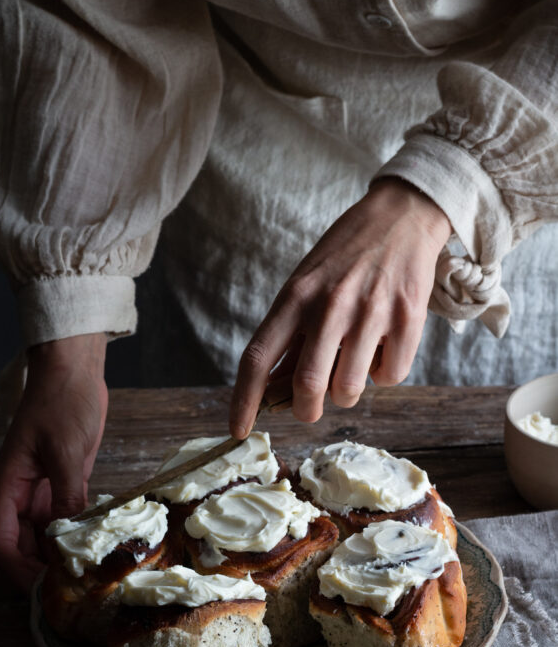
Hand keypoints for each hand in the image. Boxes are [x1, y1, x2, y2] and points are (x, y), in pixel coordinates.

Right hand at [0, 333, 108, 592]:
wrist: (74, 370)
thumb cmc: (63, 402)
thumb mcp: (67, 452)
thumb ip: (67, 497)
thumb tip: (70, 538)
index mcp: (8, 485)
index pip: (1, 541)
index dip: (18, 570)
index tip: (43, 589)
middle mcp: (20, 493)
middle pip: (22, 545)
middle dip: (41, 569)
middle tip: (73, 588)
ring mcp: (41, 489)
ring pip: (43, 535)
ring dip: (60, 554)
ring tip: (86, 573)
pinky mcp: (63, 483)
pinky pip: (64, 518)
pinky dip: (75, 534)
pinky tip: (95, 546)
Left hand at [230, 178, 451, 435]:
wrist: (401, 216)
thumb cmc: (345, 256)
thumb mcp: (306, 284)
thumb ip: (292, 334)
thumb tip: (274, 389)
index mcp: (295, 297)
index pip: (258, 358)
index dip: (244, 400)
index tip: (239, 430)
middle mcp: (330, 305)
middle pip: (308, 384)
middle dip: (306, 410)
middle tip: (310, 408)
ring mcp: (370, 311)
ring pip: (349, 388)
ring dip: (347, 392)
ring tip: (352, 365)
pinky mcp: (407, 317)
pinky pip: (391, 375)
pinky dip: (385, 374)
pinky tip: (383, 347)